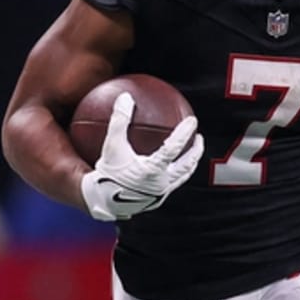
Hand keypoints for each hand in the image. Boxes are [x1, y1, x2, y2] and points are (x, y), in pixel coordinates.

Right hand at [80, 92, 203, 221]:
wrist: (100, 203)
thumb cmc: (106, 172)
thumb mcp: (111, 144)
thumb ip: (119, 120)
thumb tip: (125, 97)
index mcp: (153, 170)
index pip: (175, 147)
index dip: (185, 132)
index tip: (193, 120)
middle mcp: (161, 183)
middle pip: (186, 166)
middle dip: (196, 151)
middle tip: (199, 138)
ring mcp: (159, 194)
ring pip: (181, 178)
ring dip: (188, 165)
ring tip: (190, 154)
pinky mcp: (154, 201)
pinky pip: (169, 185)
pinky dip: (173, 175)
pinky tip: (168, 168)